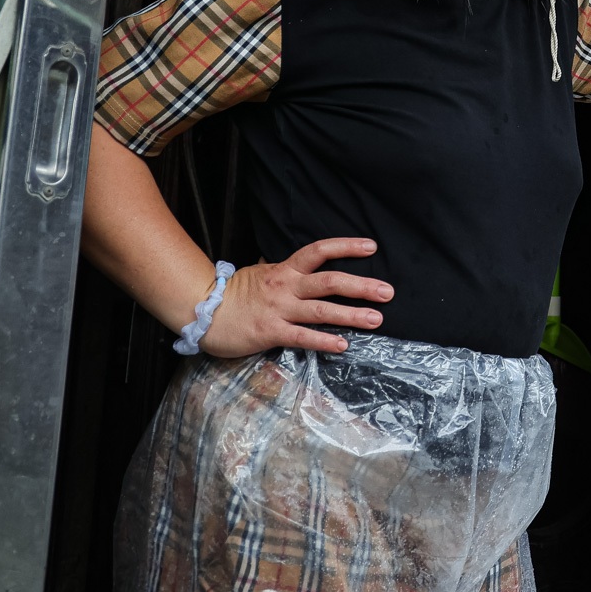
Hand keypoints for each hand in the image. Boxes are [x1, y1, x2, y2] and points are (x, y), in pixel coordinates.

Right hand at [198, 237, 392, 357]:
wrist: (202, 311)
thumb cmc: (234, 294)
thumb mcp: (261, 273)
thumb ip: (284, 270)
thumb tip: (302, 263)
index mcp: (285, 269)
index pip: (319, 251)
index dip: (346, 247)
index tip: (372, 247)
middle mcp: (286, 286)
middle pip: (329, 281)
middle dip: (361, 286)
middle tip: (387, 292)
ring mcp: (279, 309)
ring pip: (321, 310)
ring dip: (351, 314)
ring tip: (376, 319)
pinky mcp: (270, 331)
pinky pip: (302, 336)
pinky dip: (323, 340)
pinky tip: (342, 344)